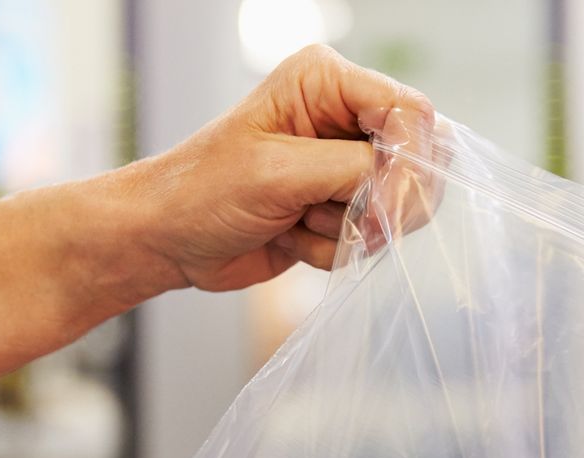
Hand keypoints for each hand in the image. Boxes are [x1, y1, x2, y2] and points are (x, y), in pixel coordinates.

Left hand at [0, 46, 429, 431]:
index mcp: (326, 81)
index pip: (409, 112)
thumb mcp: (278, 173)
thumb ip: (353, 171)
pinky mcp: (339, 207)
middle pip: (418, 160)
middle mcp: (343, 116)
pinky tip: (289, 236)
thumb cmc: (200, 192)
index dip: (409, 164)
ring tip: (294, 221)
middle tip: (338, 223)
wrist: (164, 240)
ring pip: (399, 208)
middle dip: (382, 204)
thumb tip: (411, 184)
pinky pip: (372, 238)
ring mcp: (344, 164)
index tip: (385, 211)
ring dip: (348, 230)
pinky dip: (334, 249)